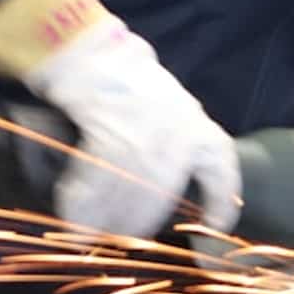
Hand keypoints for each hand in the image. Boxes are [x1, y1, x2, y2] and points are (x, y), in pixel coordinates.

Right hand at [0, 0, 240, 237]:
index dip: (220, 207)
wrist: (92, 52)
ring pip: (128, 196)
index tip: (214, 233)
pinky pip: (97, 185)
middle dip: (138, 226)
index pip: (221, 173)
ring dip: (106, 224)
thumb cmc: (128, 82)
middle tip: (119, 242)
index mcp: (197, 127)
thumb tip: (157, 199)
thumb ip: (173, 149)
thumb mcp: (168, 110)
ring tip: (90, 239)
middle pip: (162, 196)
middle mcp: (179, 132)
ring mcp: (147, 133)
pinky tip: (73, 223)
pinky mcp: (110, 133)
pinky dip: (82, 208)